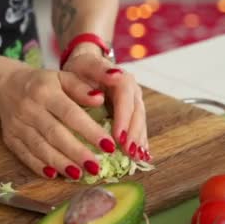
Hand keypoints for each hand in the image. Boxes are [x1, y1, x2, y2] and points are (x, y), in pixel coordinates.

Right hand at [0, 64, 116, 179]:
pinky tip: (54, 175)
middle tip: (95, 167)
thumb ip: (81, 87)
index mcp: (45, 91)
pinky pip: (24, 155)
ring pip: (40, 147)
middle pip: (55, 133)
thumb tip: (100, 99)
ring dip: (60, 163)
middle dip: (76, 152)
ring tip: (79, 174)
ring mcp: (18, 125)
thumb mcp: (62, 77)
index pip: (70, 113)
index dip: (89, 131)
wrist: (6, 86)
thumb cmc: (43, 84)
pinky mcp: (9, 138)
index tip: (108, 145)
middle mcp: (30, 108)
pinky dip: (39, 166)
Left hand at [61, 43, 150, 161]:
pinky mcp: (132, 113)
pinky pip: (138, 128)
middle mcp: (132, 92)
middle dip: (134, 134)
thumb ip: (99, 69)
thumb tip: (116, 76)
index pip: (126, 100)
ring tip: (137, 158)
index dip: (124, 119)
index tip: (119, 138)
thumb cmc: (83, 68)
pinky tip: (141, 158)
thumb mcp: (87, 65)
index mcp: (122, 80)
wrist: (86, 66)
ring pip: (140, 123)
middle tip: (129, 153)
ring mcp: (134, 103)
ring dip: (139, 141)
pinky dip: (140, 142)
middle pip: (137, 114)